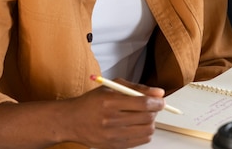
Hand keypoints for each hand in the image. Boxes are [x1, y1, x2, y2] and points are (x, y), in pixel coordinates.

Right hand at [0, 80, 165, 148]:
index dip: (157, 101)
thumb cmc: (92, 102)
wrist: (71, 121)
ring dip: (150, 123)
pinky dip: (144, 133)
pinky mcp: (114, 146)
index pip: (143, 103)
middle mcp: (111, 120)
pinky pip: (140, 141)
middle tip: (152, 107)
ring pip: (147, 131)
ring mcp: (112, 136)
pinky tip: (137, 126)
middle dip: (155, 111)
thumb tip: (159, 93)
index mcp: (110, 102)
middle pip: (147, 118)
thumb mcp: (112, 88)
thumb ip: (137, 88)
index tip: (160, 100)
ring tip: (143, 116)